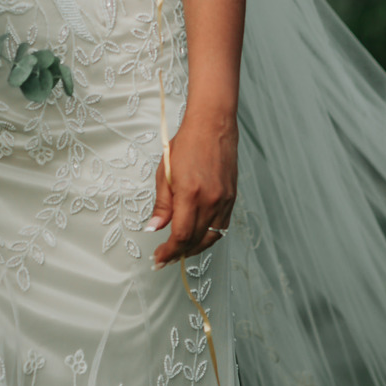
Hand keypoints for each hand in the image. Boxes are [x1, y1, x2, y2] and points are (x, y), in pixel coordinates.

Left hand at [146, 108, 236, 268]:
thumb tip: (154, 229)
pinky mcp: (232, 199)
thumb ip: (162, 204)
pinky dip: (209, 236)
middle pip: (196, 240)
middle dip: (179, 253)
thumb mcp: (165, 172)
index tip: (158, 258)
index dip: (169, 251)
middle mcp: (211, 201)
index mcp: (190, 193)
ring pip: (211, 238)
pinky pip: (221, 227)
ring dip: (195, 248)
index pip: (181, 235)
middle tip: (165, 258)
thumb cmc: (186, 144)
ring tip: (179, 251)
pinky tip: (198, 237)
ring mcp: (224, 201)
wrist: (212, 126)